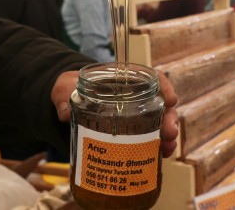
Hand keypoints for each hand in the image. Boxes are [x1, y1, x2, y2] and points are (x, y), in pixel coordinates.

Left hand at [51, 70, 178, 158]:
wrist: (66, 102)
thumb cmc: (70, 88)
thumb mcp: (64, 86)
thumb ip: (63, 93)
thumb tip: (63, 112)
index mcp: (123, 80)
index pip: (151, 77)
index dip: (165, 86)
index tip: (171, 100)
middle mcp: (135, 96)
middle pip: (160, 104)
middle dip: (170, 118)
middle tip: (170, 132)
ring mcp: (135, 115)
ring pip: (159, 123)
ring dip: (168, 136)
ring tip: (168, 149)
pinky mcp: (130, 132)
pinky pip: (149, 138)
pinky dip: (157, 147)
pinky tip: (160, 156)